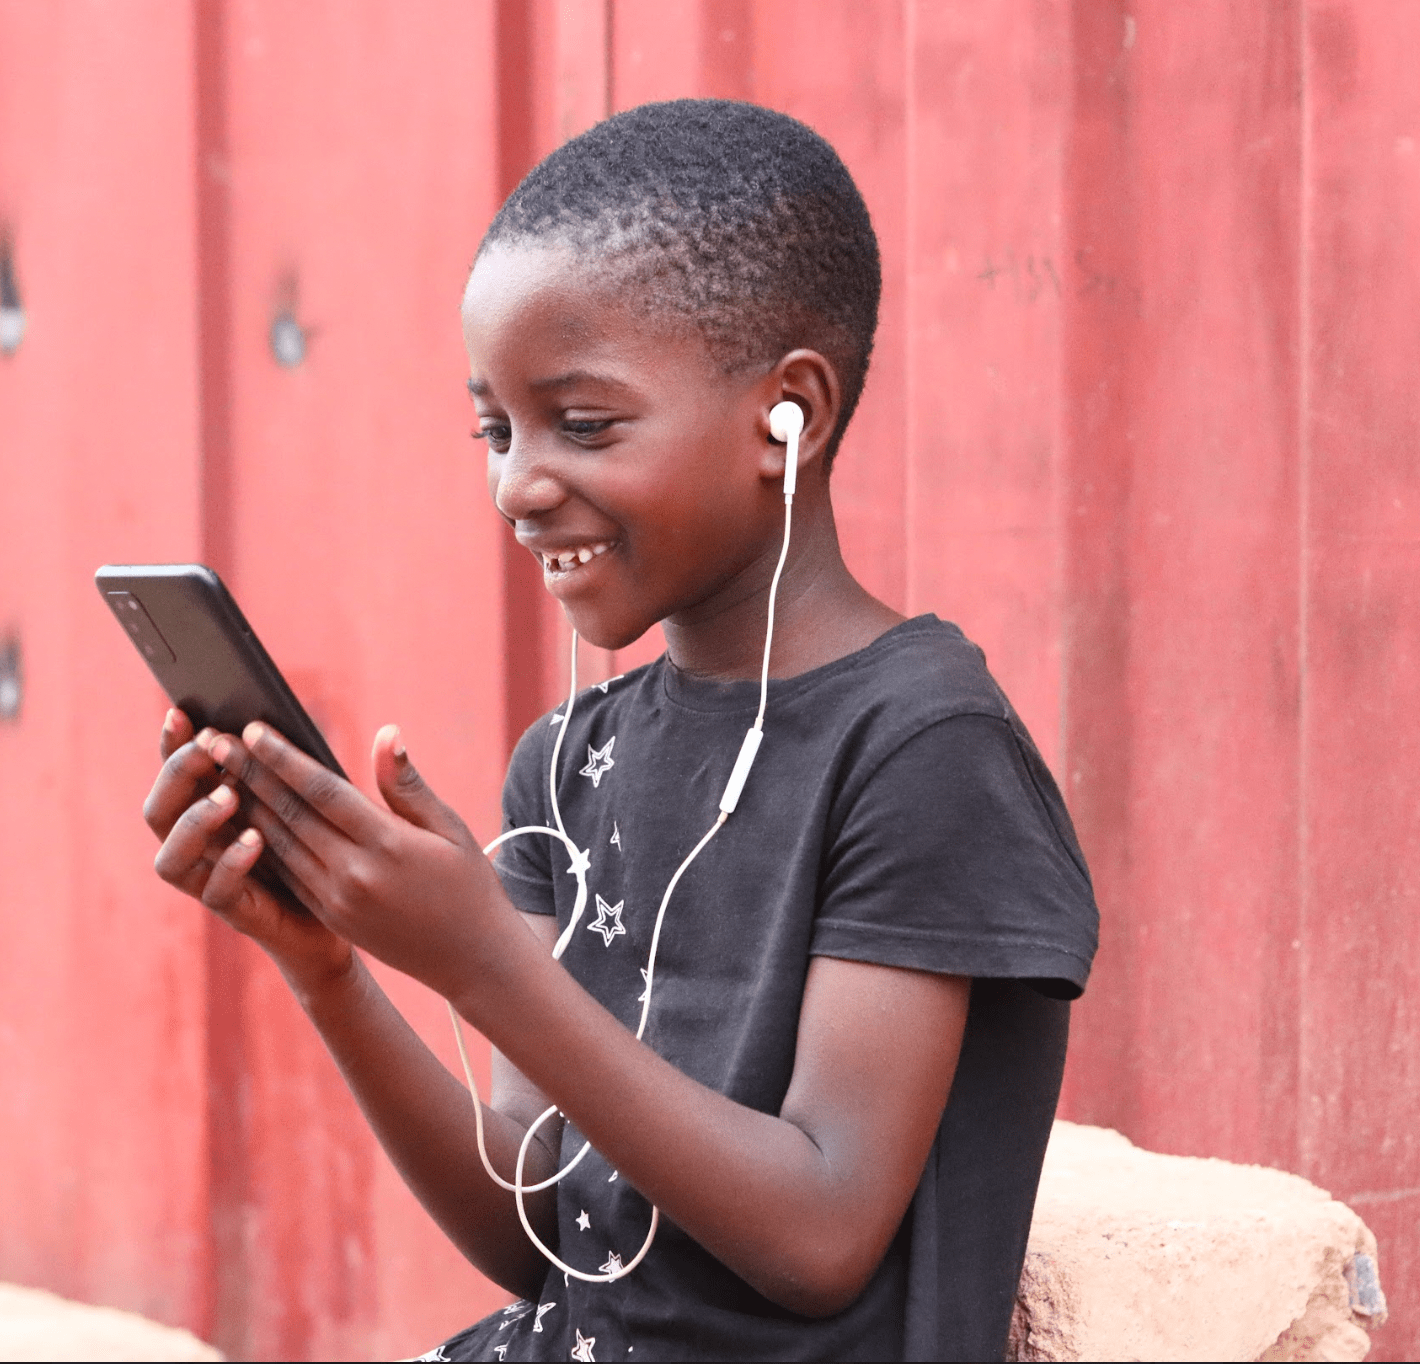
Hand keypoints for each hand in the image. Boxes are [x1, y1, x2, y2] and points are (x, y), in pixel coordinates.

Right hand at [144, 708, 353, 991]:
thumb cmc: (331, 847)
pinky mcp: (240, 911)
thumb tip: (270, 721)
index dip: (172, 745)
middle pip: (159, 810)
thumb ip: (287, 767)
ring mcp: (214, 880)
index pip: (179, 774)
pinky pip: (217, 891)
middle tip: (207, 748)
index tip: (181, 712)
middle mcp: (202, 846)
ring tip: (229, 794)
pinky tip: (255, 839)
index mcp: (214, 811)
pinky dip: (231, 863)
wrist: (352, 914)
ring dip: (194, 822)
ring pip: (170, 856)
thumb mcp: (311, 799)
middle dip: (177, 774)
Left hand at [200, 720, 514, 999]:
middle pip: (290, 814)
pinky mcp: (330, 917)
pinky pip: (287, 873)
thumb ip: (408, 785)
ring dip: (245, 805)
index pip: (323, 791)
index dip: (284, 758)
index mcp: (388, 846)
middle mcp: (354, 875)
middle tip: (215, 740)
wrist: (472, 959)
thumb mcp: (450, 828)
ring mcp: (337, 900)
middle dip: (249, 774)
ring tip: (218, 772)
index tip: (253, 728)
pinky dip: (260, 841)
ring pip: (279, 844)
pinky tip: (244, 817)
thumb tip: (385, 734)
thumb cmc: (469, 884)